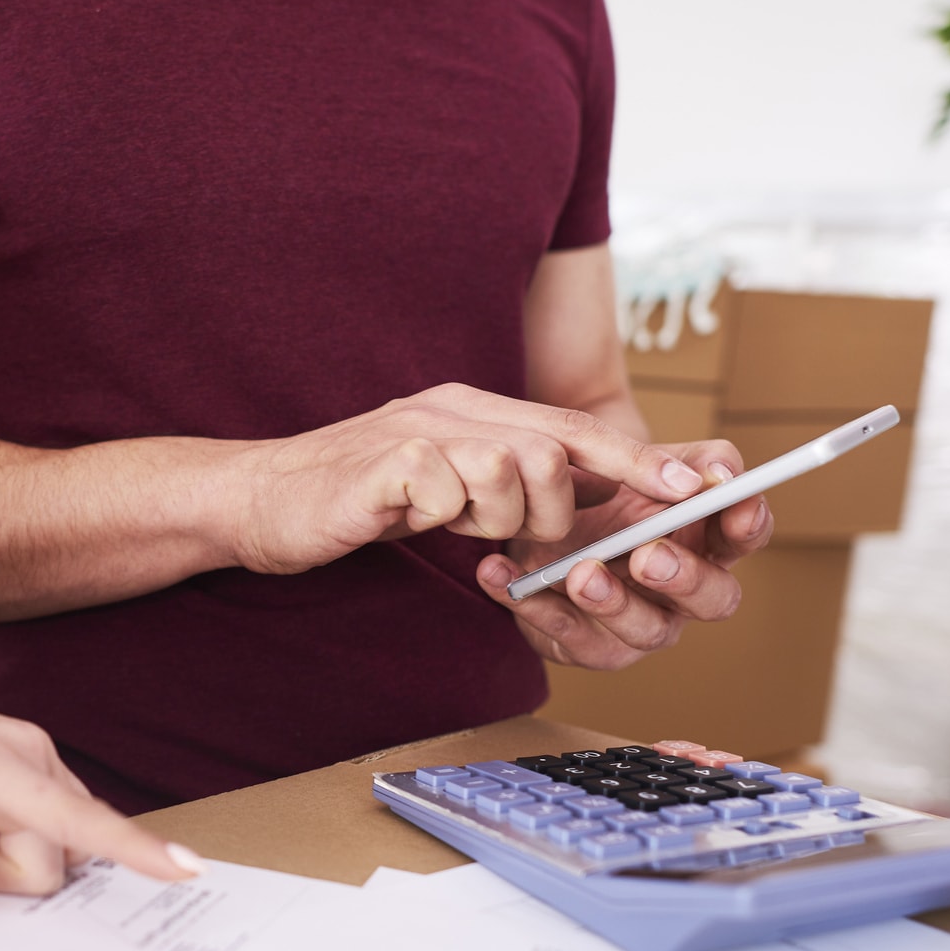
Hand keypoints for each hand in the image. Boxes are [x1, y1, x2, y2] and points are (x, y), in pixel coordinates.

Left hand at [0, 667, 200, 939]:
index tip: (185, 868)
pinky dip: (6, 836)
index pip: (74, 817)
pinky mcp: (37, 763)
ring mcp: (39, 754)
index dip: (132, 848)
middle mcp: (32, 752)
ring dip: (0, 855)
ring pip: (51, 845)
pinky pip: (45, 826)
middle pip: (50, 859)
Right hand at [226, 383, 708, 574]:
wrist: (255, 501)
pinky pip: (455, 491)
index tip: (693, 489)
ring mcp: (420, 430)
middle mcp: (453, 408)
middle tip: (514, 542)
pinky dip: (448, 519)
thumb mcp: (441, 489)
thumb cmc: (350, 502)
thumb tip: (574, 504)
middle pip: (556, 449)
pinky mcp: (387, 463)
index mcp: (471, 410)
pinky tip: (412, 520)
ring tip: (454, 529)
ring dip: (498, 519)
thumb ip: (500, 486)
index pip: (573, 429)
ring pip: (516, 468)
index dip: (636, 460)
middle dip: (553, 512)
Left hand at [474, 440, 774, 669]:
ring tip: (578, 573)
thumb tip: (720, 474)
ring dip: (612, 602)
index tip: (737, 507)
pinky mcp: (585, 645)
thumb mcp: (638, 459)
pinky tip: (501, 573)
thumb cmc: (601, 489)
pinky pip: (565, 637)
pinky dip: (533, 606)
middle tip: (647, 554)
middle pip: (713, 600)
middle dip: (683, 578)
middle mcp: (682, 594)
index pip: (744, 537)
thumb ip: (685, 459)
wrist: (533, 515)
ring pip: (644, 631)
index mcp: (705, 541)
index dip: (748, 525)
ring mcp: (638, 626)